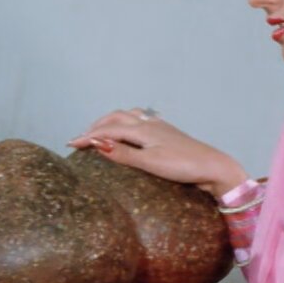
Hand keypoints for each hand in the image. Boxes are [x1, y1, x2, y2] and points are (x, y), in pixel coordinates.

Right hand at [69, 109, 247, 195]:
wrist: (213, 167)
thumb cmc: (183, 167)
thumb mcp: (150, 163)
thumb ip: (123, 154)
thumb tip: (98, 144)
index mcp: (142, 130)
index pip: (107, 131)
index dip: (88, 137)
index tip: (70, 145)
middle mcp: (149, 124)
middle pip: (115, 118)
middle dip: (96, 126)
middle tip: (81, 138)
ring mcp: (159, 126)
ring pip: (128, 116)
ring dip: (110, 121)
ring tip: (100, 131)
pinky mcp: (167, 133)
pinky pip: (139, 120)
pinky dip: (125, 122)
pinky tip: (128, 130)